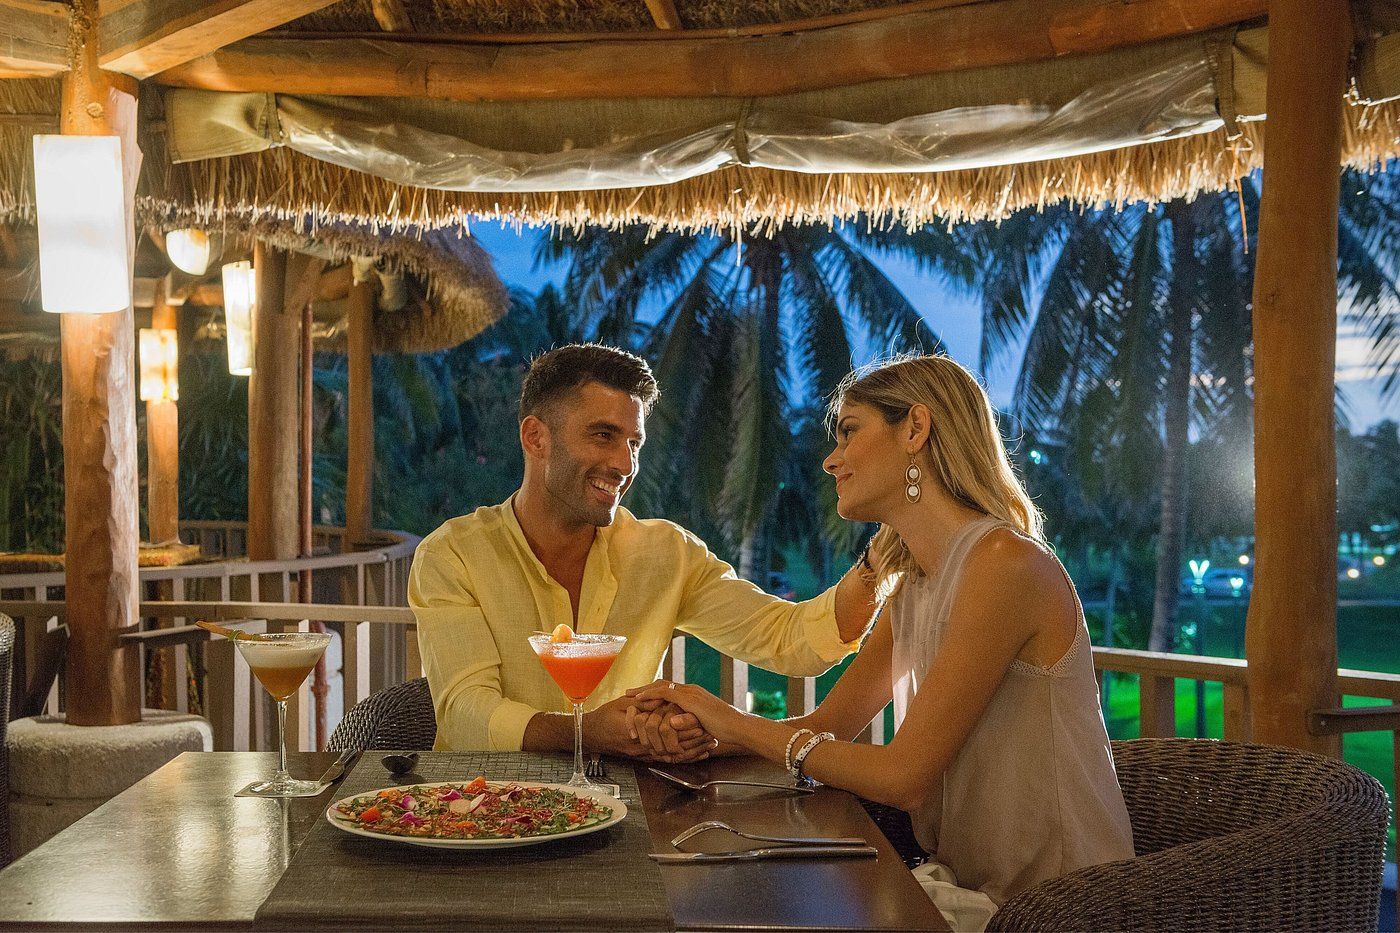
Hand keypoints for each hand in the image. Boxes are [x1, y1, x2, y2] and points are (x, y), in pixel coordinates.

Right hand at [583, 694, 714, 762]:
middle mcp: (641, 747)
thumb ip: (641, 704)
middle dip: (693, 741)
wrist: (587, 736)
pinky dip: (681, 757)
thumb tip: (659, 698)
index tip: (701, 721)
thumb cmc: (601, 719)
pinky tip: (694, 755)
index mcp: (637, 731)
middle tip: (712, 736)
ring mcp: (642, 754)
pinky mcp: (642, 757)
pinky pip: (665, 760)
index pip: (667, 730)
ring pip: (672, 755)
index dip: (685, 726)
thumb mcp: (621, 706)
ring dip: (691, 751)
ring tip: (709, 746)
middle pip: (673, 746)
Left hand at [625, 680, 747, 745]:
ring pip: (661, 686)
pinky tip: (640, 699)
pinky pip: (665, 693)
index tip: (641, 697)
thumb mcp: (703, 724)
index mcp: (694, 695)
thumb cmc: (724, 729)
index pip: (669, 689)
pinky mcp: (689, 699)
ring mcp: (690, 693)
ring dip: (644, 690)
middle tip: (629, 692)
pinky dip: (651, 695)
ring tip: (629, 694)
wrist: (737, 726)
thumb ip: (689, 722)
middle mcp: (691, 690)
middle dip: (644, 688)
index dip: (654, 692)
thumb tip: (675, 724)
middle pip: (662, 684)